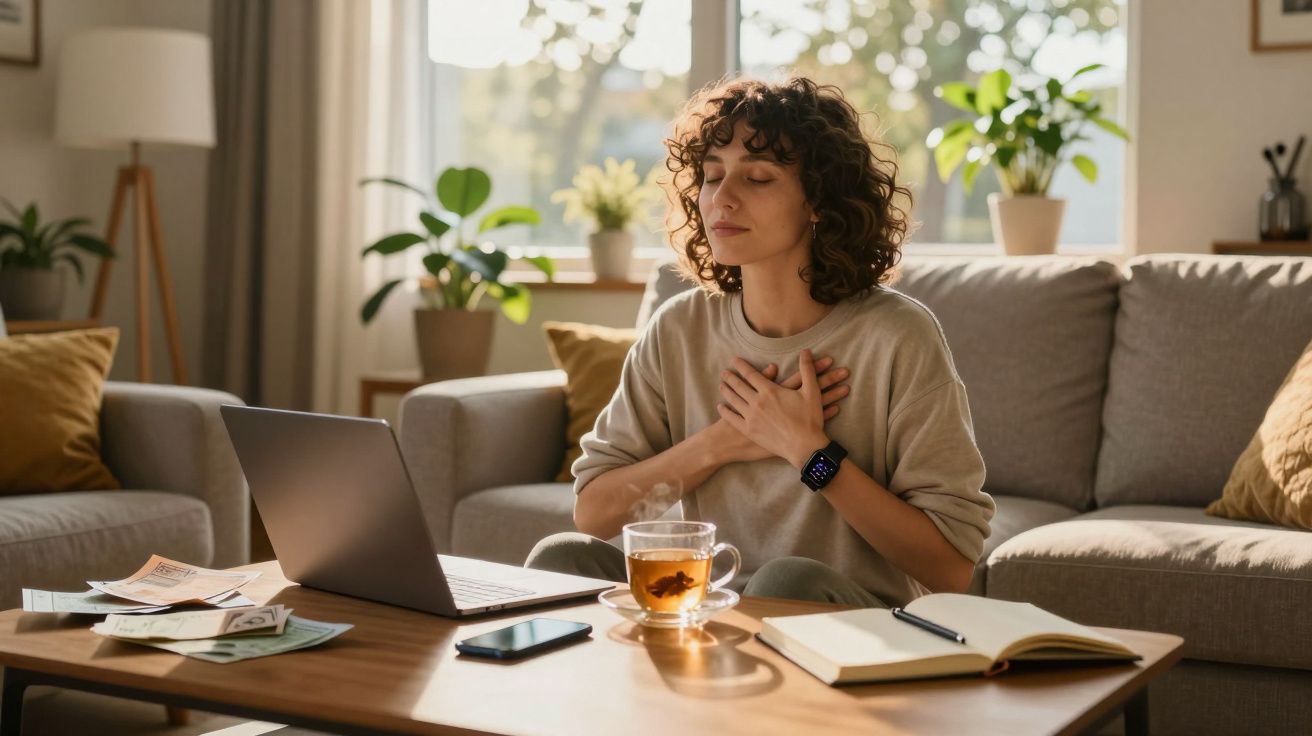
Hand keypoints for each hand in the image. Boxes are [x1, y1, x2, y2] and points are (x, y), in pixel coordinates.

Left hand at [717, 349, 838, 468]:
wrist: (804, 447)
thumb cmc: (809, 419)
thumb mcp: (811, 391)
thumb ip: (807, 370)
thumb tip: (806, 351)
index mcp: (770, 391)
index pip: (751, 374)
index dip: (741, 366)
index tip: (734, 360)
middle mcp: (757, 402)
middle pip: (739, 386)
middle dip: (730, 377)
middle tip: (724, 372)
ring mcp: (751, 417)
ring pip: (733, 400)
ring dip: (726, 391)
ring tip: (721, 386)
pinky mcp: (749, 431)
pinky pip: (732, 419)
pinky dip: (725, 412)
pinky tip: (720, 407)